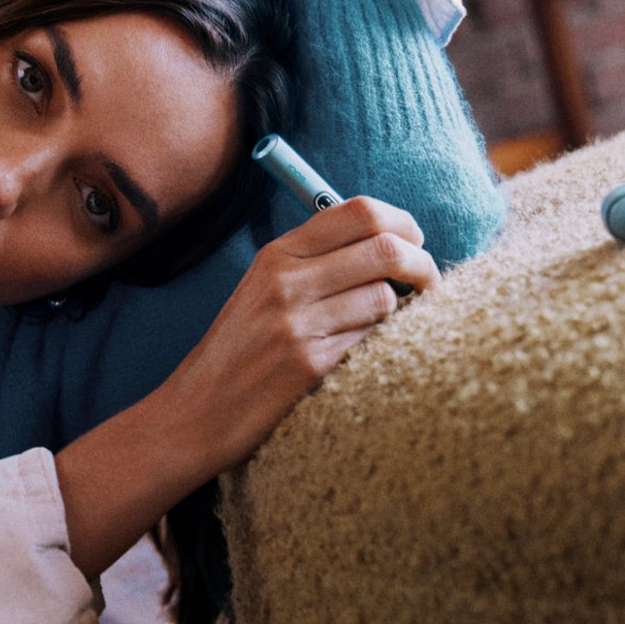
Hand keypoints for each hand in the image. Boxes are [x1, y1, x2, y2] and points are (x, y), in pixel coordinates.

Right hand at [166, 196, 437, 474]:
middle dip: (422, 264)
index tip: (415, 242)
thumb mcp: (263, 288)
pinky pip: (370, 340)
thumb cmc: (241, 350)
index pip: (359, 211)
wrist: (196, 412)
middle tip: (428, 282)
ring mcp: (296, 322)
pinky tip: (362, 354)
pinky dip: (379, 344)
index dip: (402, 222)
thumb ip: (316, 260)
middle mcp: (286, 280)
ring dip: (399, 312)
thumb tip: (389, 238)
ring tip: (384, 326)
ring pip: (385, 297)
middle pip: (385, 248)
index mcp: (278, 254)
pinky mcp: (308, 364)